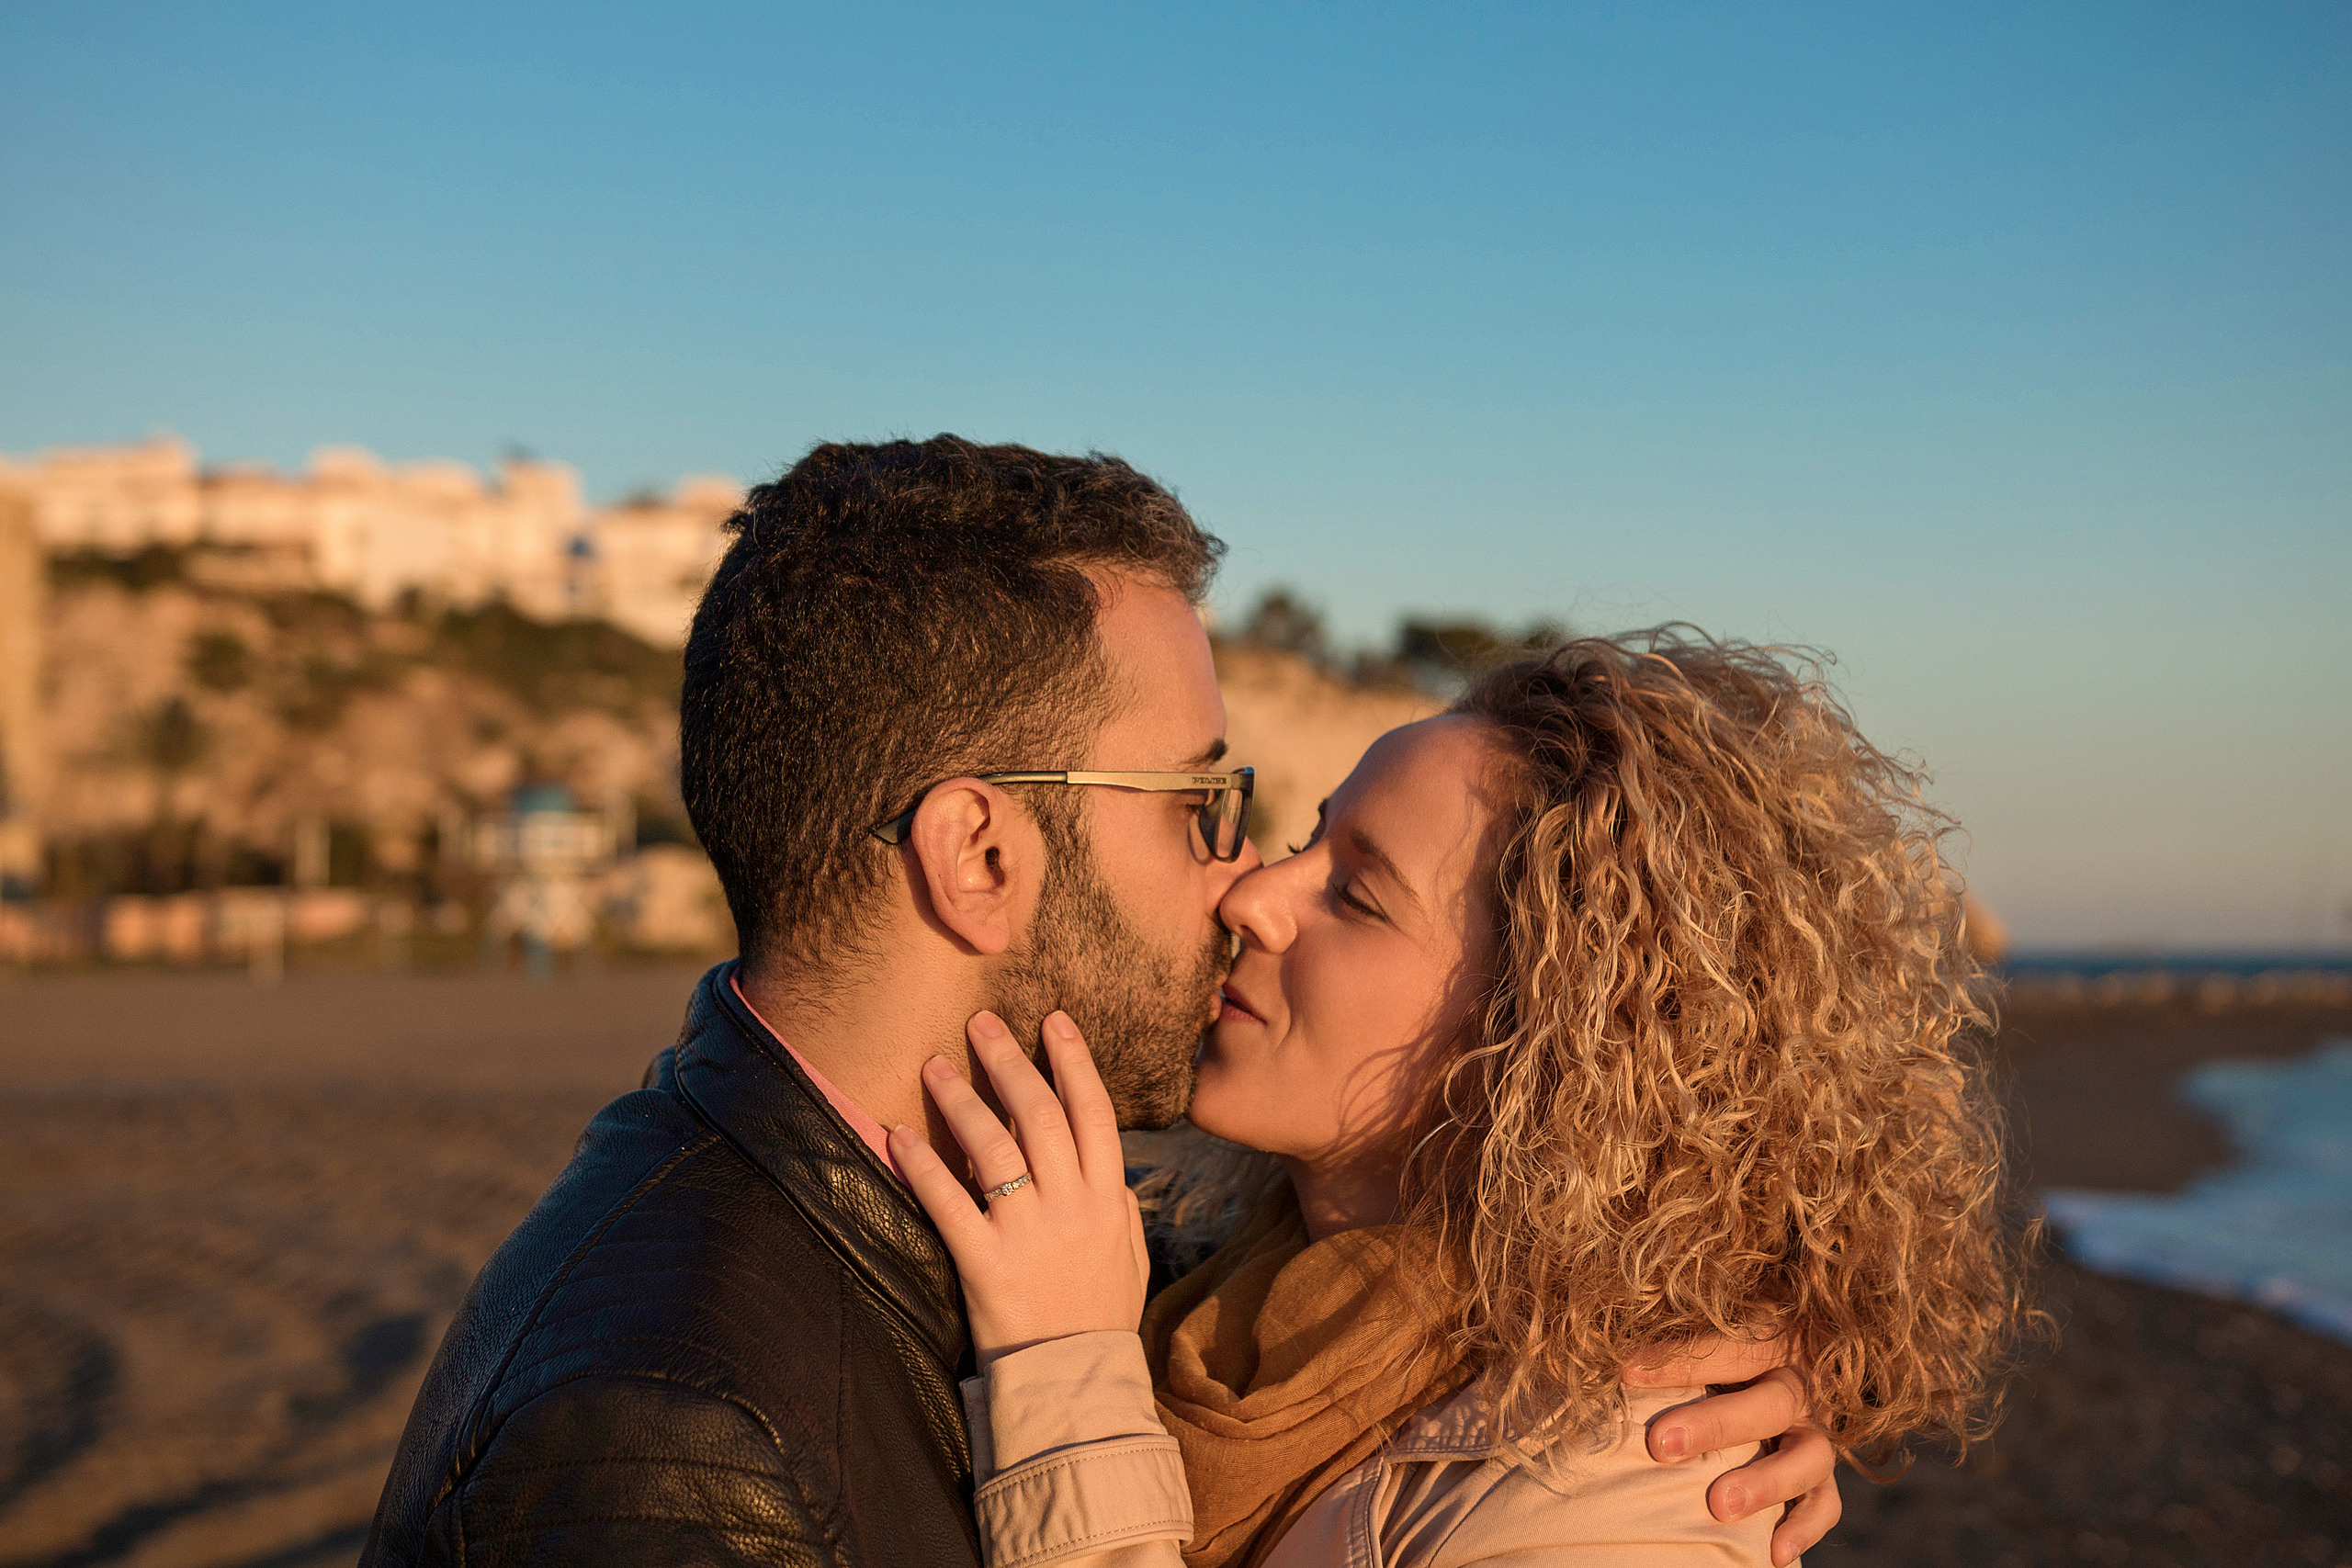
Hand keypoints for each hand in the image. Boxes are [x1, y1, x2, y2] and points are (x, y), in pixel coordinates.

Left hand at [889, 1009, 1151, 1367]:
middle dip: (1009, 1060)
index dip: (1073, 1061)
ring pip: (993, 1147)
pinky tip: (898, 1135)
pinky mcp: (985, 1263)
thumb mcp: (1130, 1255)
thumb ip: (1120, 1206)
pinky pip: (948, 1202)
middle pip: (1040, 1115)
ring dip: (961, 1099)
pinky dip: (921, 1165)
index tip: (1053, 1020)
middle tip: (980, 1023)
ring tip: (933, 1066)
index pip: (1093, 1112)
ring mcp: (1029, 1233)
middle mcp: (1072, 1206)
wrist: (1074, 1383)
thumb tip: (1110, 1166)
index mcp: (1109, 1199)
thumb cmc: (1100, 1317)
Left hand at [1630, 1346, 1840, 1566]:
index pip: (1733, 1346)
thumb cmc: (1721, 1348)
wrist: (1784, 1363)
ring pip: (1808, 1456)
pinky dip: (1804, 1528)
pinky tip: (1774, 1554)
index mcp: (1773, 1335)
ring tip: (1719, 1507)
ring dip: (1765, 1482)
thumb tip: (1617, 1356)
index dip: (1682, 1360)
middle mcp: (1800, 1382)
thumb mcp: (1710, 1326)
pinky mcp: (1823, 1472)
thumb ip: (1677, 1337)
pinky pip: (1826, 1503)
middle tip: (1661, 1446)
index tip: (1627, 1373)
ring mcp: (1816, 1429)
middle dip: (1715, 1425)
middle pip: (1769, 1402)